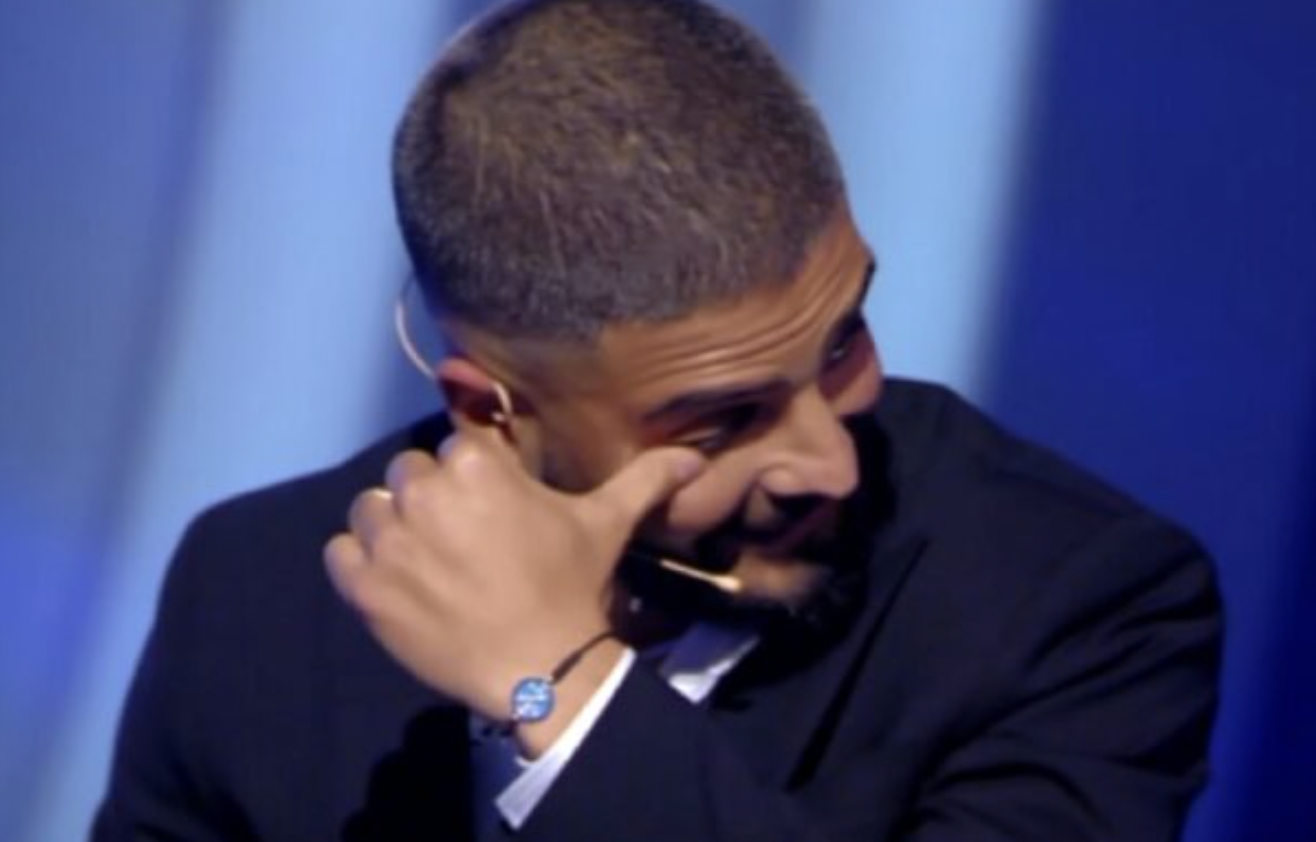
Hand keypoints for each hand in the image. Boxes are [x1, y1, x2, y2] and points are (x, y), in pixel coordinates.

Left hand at [324, 425, 703, 727]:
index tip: (493, 512)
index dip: (473, 479)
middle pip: (409, 474)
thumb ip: (645, 479)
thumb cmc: (571, 586)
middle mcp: (423, 491)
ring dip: (393, 529)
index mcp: (475, 464)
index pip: (454, 448)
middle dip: (432, 500)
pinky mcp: (362, 585)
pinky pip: (340, 552)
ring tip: (429, 562)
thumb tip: (694, 459)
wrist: (540, 669)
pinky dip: (361, 564)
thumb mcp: (607, 524)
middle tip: (464, 541)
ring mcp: (387, 540)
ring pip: (371, 509)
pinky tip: (397, 583)